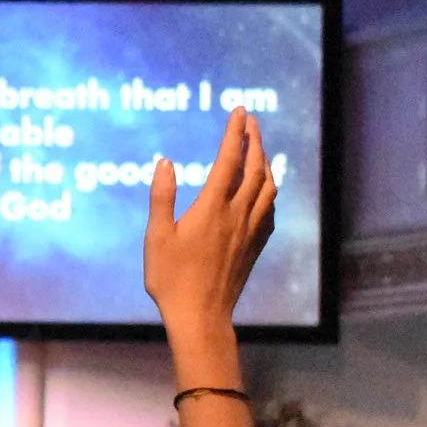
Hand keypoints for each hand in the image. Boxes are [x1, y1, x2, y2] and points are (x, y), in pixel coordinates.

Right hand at [144, 109, 276, 333]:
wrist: (201, 315)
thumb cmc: (171, 279)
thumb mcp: (156, 237)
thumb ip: (162, 197)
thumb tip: (165, 162)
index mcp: (212, 208)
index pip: (228, 160)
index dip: (235, 133)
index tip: (239, 111)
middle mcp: (237, 215)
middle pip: (254, 168)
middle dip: (255, 140)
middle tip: (251, 122)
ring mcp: (250, 231)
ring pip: (268, 187)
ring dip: (265, 163)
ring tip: (260, 150)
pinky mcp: (255, 246)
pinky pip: (270, 210)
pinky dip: (269, 191)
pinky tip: (264, 191)